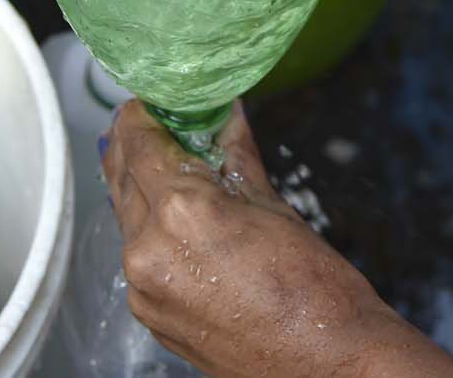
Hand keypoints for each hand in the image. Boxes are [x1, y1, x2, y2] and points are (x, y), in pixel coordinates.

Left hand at [102, 101, 452, 377]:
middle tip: (159, 123)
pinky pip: (138, 256)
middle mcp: (149, 249)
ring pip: (127, 216)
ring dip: (144, 187)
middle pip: (122, 176)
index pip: (138, 143)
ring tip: (177, 170)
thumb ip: (236, 157)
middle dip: (138, 146)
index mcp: (182, 212)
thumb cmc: (316, 291)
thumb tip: (225, 116)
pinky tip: (181, 220)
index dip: (141, 115)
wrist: (329, 365)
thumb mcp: (274, 207)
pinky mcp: (149, 314)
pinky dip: (152, 230)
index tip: (151, 100)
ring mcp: (144, 288)